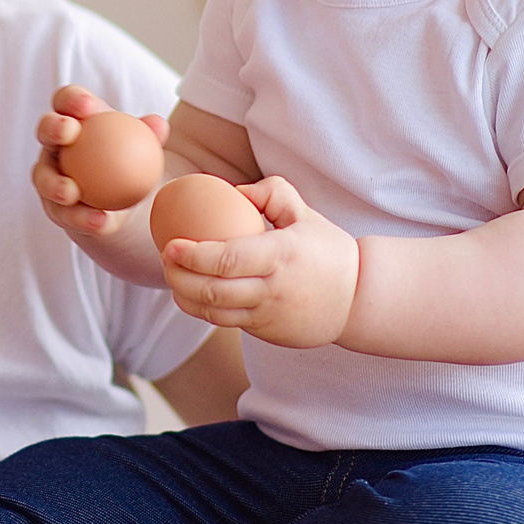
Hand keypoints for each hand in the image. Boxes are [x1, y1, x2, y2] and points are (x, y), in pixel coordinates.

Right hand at [33, 85, 168, 240]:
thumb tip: (158, 125)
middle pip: (46, 131)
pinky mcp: (53, 207)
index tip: (88, 107)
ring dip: (55, 184)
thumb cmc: (128, 159)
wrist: (119, 198)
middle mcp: (54, 145)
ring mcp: (48, 176)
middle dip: (52, 128)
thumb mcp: (142, 145)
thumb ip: (149, 134)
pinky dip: (81, 218)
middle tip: (69, 133)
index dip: (72, 99)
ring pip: (44, 178)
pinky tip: (100, 222)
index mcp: (73, 119)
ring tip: (71, 193)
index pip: (66, 101)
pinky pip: (64, 213)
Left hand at [159, 176, 359, 349]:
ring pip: (214, 312)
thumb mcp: (305, 214)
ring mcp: (268, 315)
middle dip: (179, 277)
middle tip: (165, 259)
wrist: (357, 299)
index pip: (228, 260)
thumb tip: (232, 191)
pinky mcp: (266, 332)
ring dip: (185, 296)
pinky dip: (203, 310)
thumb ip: (271, 194)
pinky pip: (226, 323)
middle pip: (213, 290)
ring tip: (172, 277)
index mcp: (281, 255)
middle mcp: (272, 289)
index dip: (194, 255)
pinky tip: (192, 294)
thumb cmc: (327, 251)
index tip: (171, 244)